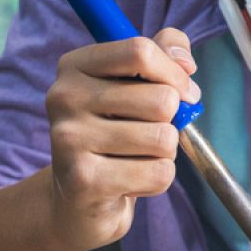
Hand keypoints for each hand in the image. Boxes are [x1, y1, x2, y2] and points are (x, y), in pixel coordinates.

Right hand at [43, 27, 198, 250]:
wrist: (76, 199)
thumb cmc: (113, 132)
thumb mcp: (133, 84)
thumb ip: (163, 54)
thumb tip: (185, 61)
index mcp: (74, 66)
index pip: (141, 51)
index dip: (175, 73)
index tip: (184, 91)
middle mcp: (64, 98)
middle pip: (161, 99)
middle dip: (171, 121)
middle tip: (149, 132)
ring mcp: (70, 139)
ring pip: (164, 138)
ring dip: (164, 153)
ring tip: (137, 156)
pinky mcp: (84, 181)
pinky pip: (158, 173)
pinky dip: (157, 180)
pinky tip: (131, 180)